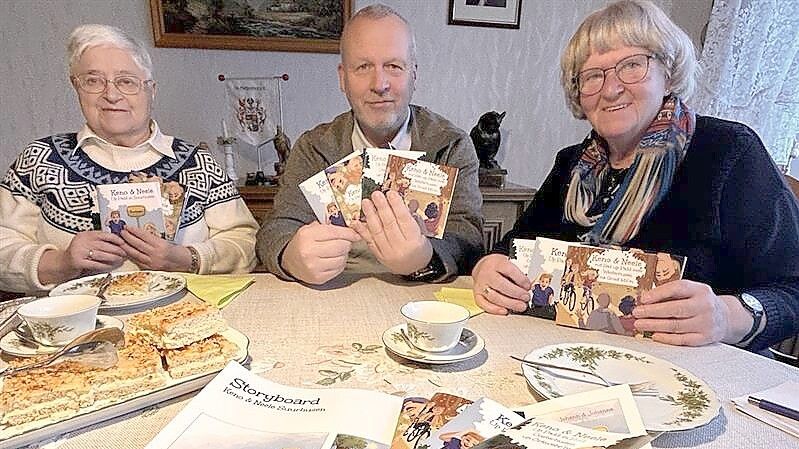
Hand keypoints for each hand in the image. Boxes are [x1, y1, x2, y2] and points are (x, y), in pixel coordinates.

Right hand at [38, 231, 126, 284]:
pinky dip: (105, 265)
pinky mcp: (78, 262)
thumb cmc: (78, 253)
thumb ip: (98, 241)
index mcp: (85, 234)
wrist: (61, 263)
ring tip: (120, 260)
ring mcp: (79, 251)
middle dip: (117, 250)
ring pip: (101, 254)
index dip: (115, 238)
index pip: (104, 234)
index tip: (123, 242)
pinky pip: (96, 264)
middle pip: (104, 245)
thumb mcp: (87, 243)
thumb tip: (118, 241)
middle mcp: (81, 241)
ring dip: (113, 258)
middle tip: (125, 253)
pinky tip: (111, 266)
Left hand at [118, 226, 190, 271]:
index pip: (144, 236)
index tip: (128, 227)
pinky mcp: (151, 269)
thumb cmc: (179, 252)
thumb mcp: (167, 242)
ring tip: (121, 241)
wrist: (186, 263)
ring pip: (135, 253)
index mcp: (161, 245)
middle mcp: (156, 254)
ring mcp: (152, 262)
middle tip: (121, 232)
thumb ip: (154, 240)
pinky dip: (131, 256)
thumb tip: (140, 235)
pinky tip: (127, 252)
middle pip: (137, 244)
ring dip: (126, 247)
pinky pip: (138, 261)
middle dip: (127, 237)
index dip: (134, 231)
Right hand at [281, 221, 360, 284]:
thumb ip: (329, 227)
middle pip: (341, 246)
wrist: (289, 261)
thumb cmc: (303, 243)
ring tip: (337, 251)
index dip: (348, 233)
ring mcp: (313, 267)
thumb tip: (352, 228)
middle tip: (345, 242)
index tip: (355, 234)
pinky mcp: (318, 278)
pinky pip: (338, 269)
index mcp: (307, 236)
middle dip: (347, 243)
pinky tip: (333, 260)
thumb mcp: (311, 229)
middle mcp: (309, 252)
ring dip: (343, 254)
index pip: (334, 232)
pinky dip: (339, 264)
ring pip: (342, 259)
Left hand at [351, 190, 432, 274]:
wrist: (415, 269)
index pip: (404, 220)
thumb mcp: (422, 232)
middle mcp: (401, 247)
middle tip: (376, 195)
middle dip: (382, 207)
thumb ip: (414, 217)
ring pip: (377, 232)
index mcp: (414, 240)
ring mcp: (388, 252)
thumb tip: (407, 201)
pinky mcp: (379, 255)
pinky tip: (356, 221)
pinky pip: (369, 241)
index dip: (397, 206)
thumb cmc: (420, 248)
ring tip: (366, 203)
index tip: (391, 194)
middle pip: (389, 224)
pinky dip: (362, 230)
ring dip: (370, 215)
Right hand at [471, 253, 531, 314]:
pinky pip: (484, 304)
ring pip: (494, 297)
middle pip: (501, 285)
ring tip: (520, 306)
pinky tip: (505, 311)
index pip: (509, 271)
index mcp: (496, 263)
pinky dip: (495, 309)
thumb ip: (518, 274)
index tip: (528, 286)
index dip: (521, 280)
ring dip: (509, 303)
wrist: (482, 267)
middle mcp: (486, 274)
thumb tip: (528, 287)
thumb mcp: (509, 262)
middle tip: (526, 298)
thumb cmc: (498, 266)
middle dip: (516, 293)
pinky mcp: (477, 295)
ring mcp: (480, 285)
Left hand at [632, 279, 753, 345]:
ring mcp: (706, 324)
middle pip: (676, 309)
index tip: (643, 299)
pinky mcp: (705, 338)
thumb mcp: (691, 291)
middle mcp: (705, 306)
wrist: (726, 317)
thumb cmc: (700, 302)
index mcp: (700, 290)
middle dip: (653, 311)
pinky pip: (682, 339)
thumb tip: (645, 299)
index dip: (659, 294)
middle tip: (637, 313)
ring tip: (639, 324)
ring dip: (654, 325)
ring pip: (676, 326)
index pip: (678, 289)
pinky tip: (654, 335)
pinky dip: (666, 338)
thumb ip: (671, 293)